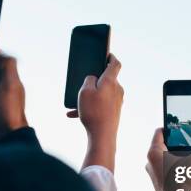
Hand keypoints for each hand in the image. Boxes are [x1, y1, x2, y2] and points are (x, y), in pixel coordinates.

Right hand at [68, 54, 123, 171]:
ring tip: (73, 103)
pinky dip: (89, 107)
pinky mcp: (114, 112)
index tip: (107, 54)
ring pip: (101, 94)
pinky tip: (72, 114)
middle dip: (94, 80)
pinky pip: (100, 106)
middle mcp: (117, 90)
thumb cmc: (94, 112)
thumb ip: (88, 80)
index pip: (115, 64)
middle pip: (106, 80)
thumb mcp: (85, 91)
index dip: (111, 57)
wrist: (102, 136)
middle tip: (83, 80)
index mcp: (111, 81)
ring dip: (88, 97)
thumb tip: (93, 79)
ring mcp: (117, 102)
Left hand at [145, 129, 190, 190]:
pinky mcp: (161, 182)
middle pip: (170, 147)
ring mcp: (156, 172)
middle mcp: (152, 161)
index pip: (161, 132)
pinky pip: (174, 170)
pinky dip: (186, 168)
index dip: (172, 128)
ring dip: (190, 159)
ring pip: (174, 159)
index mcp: (155, 151)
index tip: (183, 129)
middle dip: (188, 147)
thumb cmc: (181, 183)